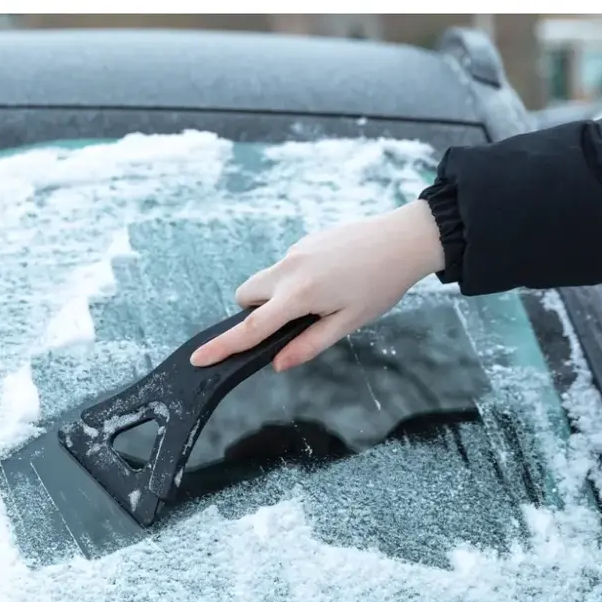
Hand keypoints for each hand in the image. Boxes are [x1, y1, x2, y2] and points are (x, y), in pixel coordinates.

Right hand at [190, 200, 444, 372]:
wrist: (404, 239)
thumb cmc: (381, 284)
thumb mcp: (348, 323)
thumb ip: (310, 344)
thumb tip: (277, 363)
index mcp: (299, 295)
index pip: (251, 327)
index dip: (223, 346)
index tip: (198, 358)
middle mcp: (289, 270)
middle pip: (245, 297)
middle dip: (253, 313)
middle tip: (290, 322)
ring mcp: (295, 251)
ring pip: (265, 280)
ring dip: (276, 296)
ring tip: (323, 299)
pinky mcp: (304, 241)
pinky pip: (285, 266)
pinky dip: (294, 280)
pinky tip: (332, 279)